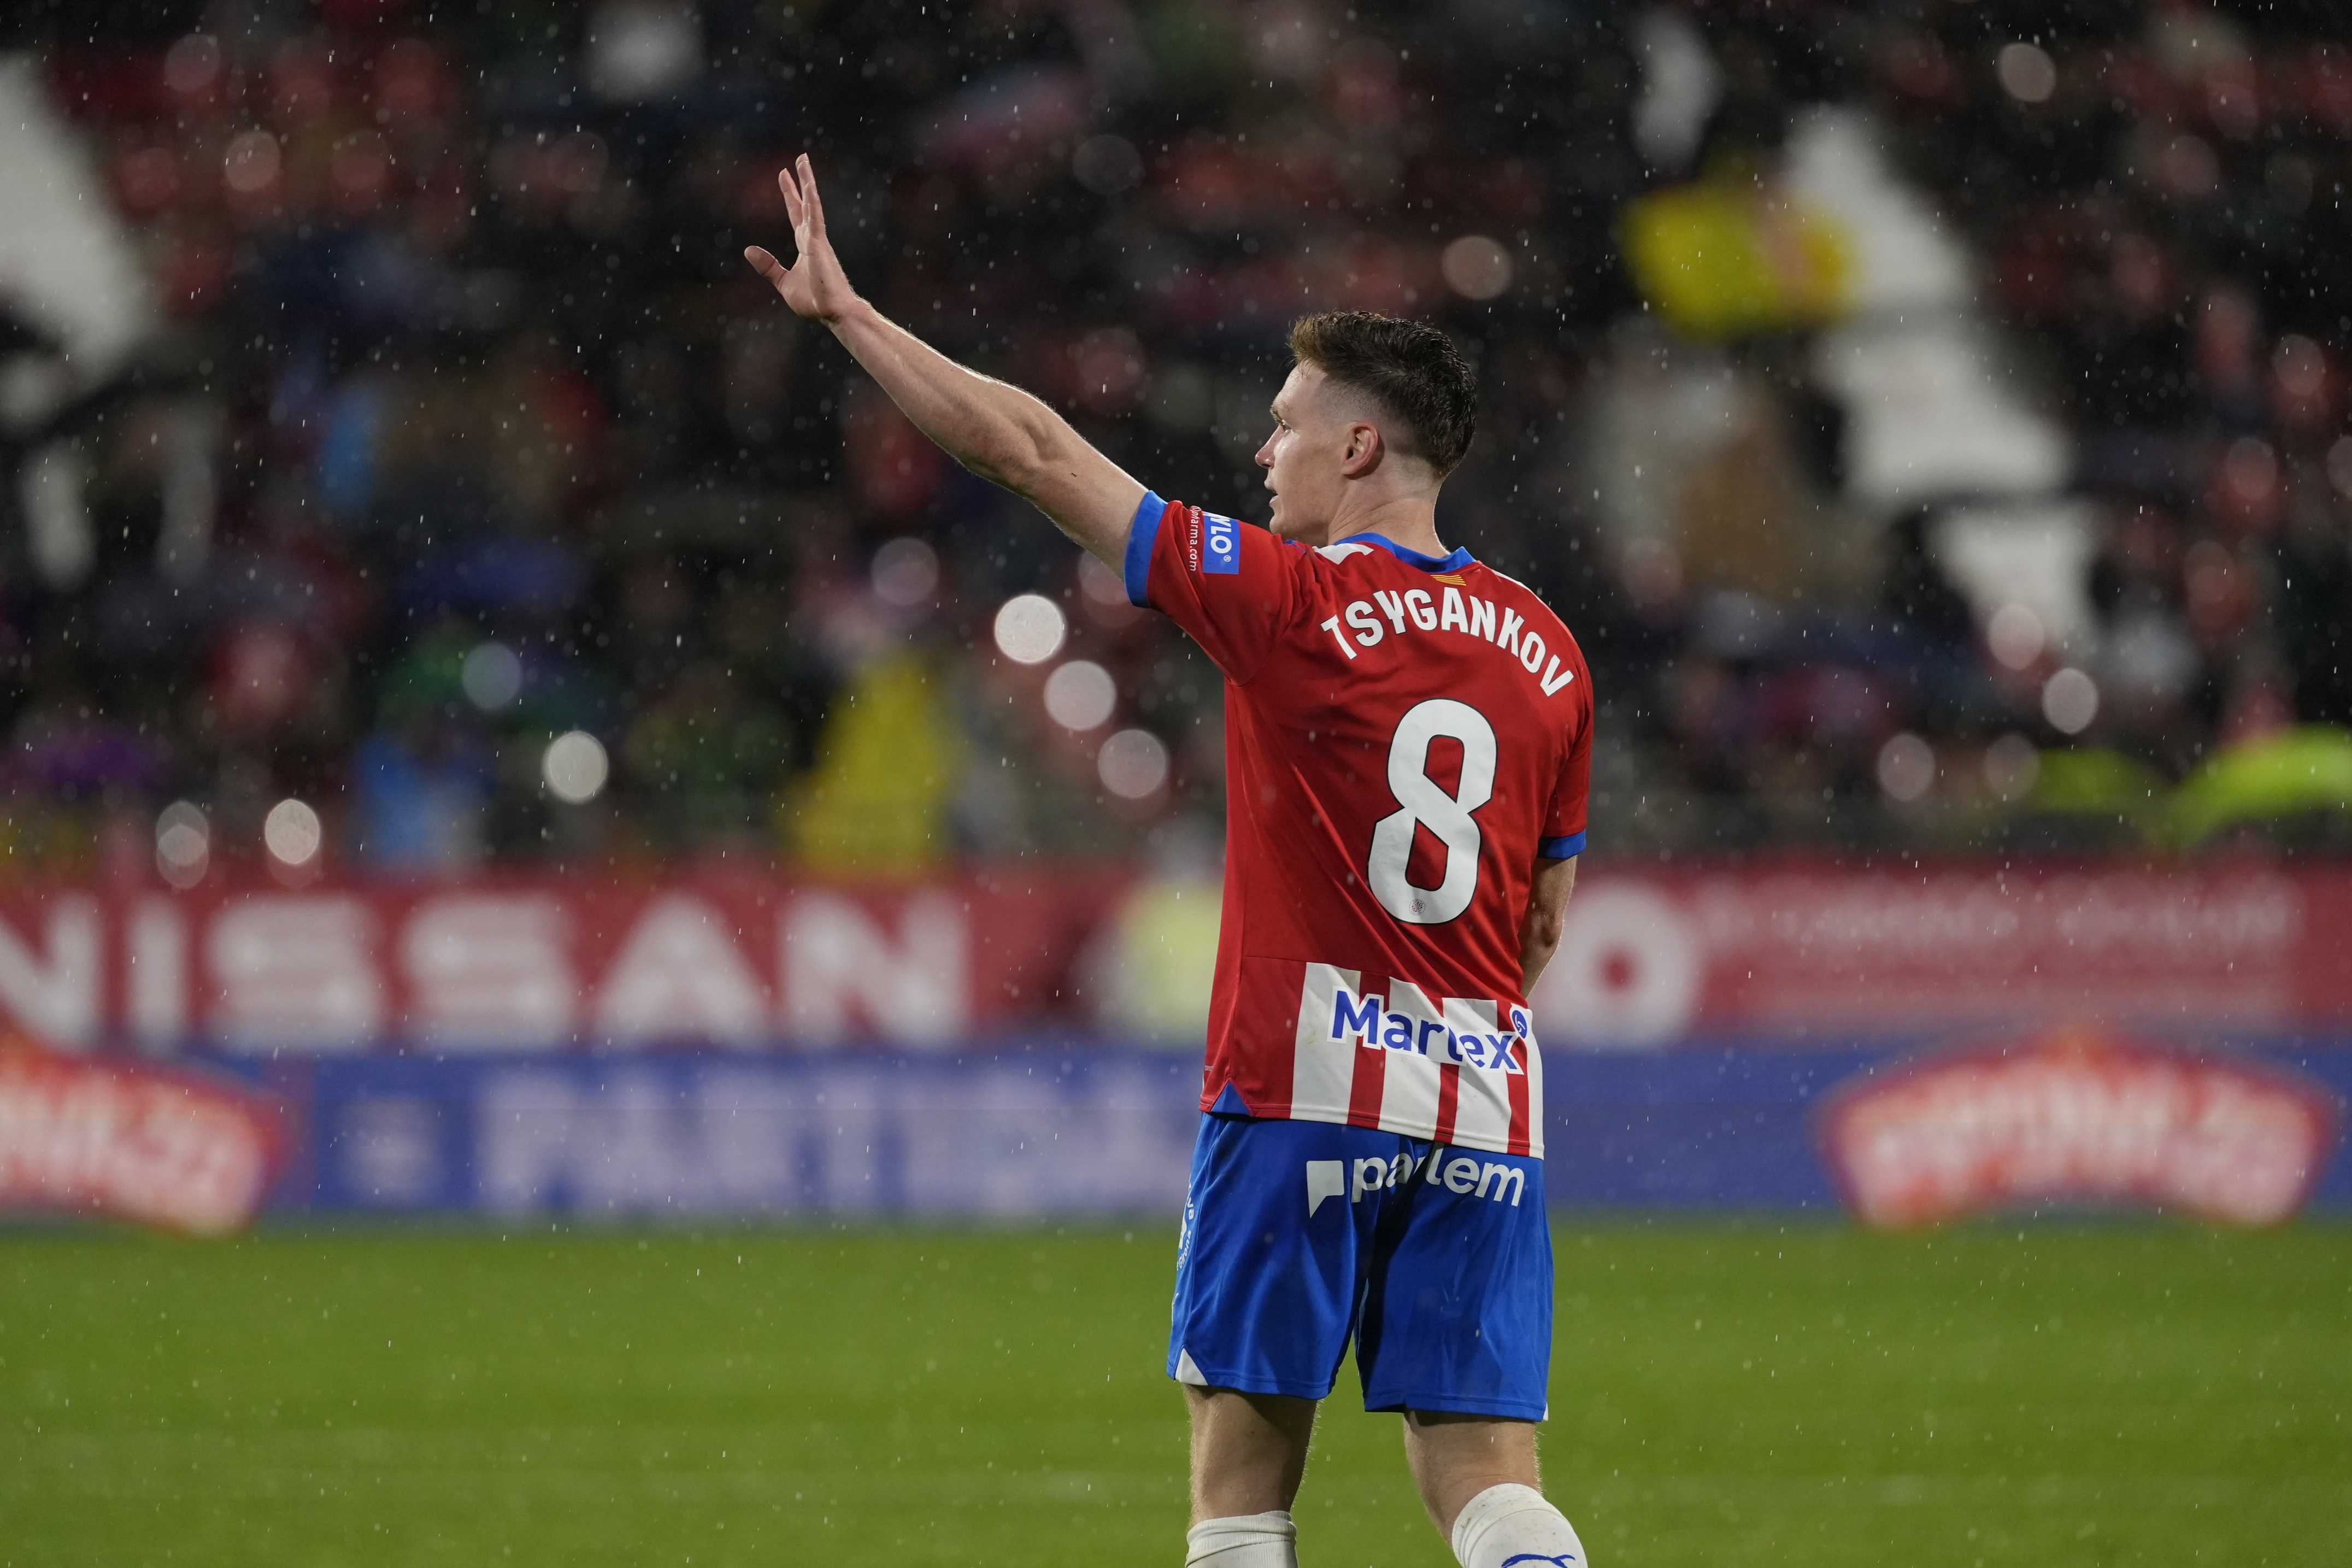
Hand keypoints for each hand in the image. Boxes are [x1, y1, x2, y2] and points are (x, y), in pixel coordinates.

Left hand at [744, 154, 857, 324]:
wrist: (833, 312)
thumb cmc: (815, 301)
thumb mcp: (783, 282)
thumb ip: (768, 266)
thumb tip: (748, 249)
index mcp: (806, 246)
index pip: (796, 215)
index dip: (790, 196)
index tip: (784, 177)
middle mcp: (813, 238)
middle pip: (804, 203)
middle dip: (799, 182)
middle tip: (798, 160)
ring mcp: (817, 239)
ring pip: (811, 203)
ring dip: (807, 180)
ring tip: (802, 159)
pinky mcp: (819, 243)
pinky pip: (815, 216)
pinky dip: (811, 199)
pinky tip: (808, 183)